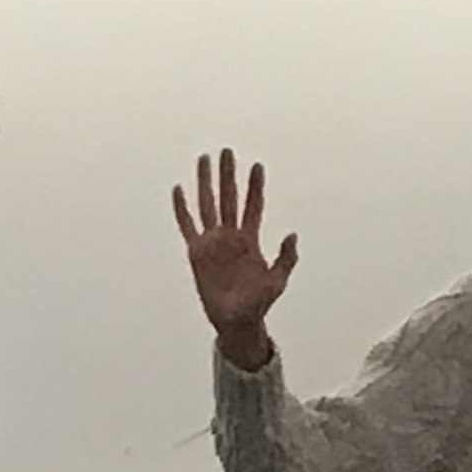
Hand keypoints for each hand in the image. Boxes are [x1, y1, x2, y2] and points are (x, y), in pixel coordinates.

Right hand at [173, 149, 298, 370]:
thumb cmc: (258, 303)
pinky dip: (182, 209)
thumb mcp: (278, 281)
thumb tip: (292, 235)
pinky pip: (187, 225)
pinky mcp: (196, 253)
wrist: (236, 320)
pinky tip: (179, 190)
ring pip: (207, 205)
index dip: (255, 186)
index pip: (253, 206)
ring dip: (206, 183)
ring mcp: (212, 242)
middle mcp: (231, 236)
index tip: (257, 165)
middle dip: (229, 175)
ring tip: (204, 160)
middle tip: (227, 151)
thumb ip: (286, 258)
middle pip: (229, 198)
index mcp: (251, 240)